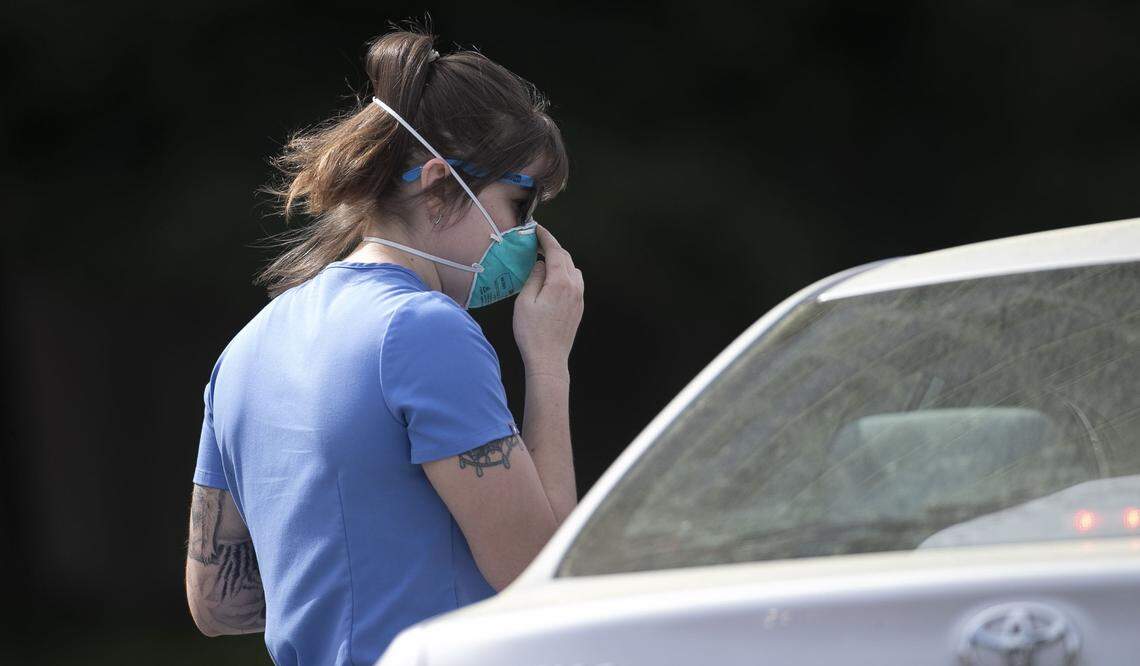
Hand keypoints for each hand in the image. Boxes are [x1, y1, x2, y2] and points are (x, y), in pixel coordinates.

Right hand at [513, 224, 583, 376]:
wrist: (548, 359)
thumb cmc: (533, 333)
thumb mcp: (525, 301)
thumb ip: (534, 277)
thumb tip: (540, 264)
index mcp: (561, 282)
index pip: (556, 251)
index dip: (546, 237)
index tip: (536, 228)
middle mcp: (575, 287)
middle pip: (566, 258)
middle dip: (552, 247)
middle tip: (536, 243)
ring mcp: (579, 298)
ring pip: (573, 269)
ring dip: (560, 260)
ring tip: (544, 260)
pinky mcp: (579, 307)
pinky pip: (575, 282)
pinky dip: (565, 273)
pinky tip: (552, 279)